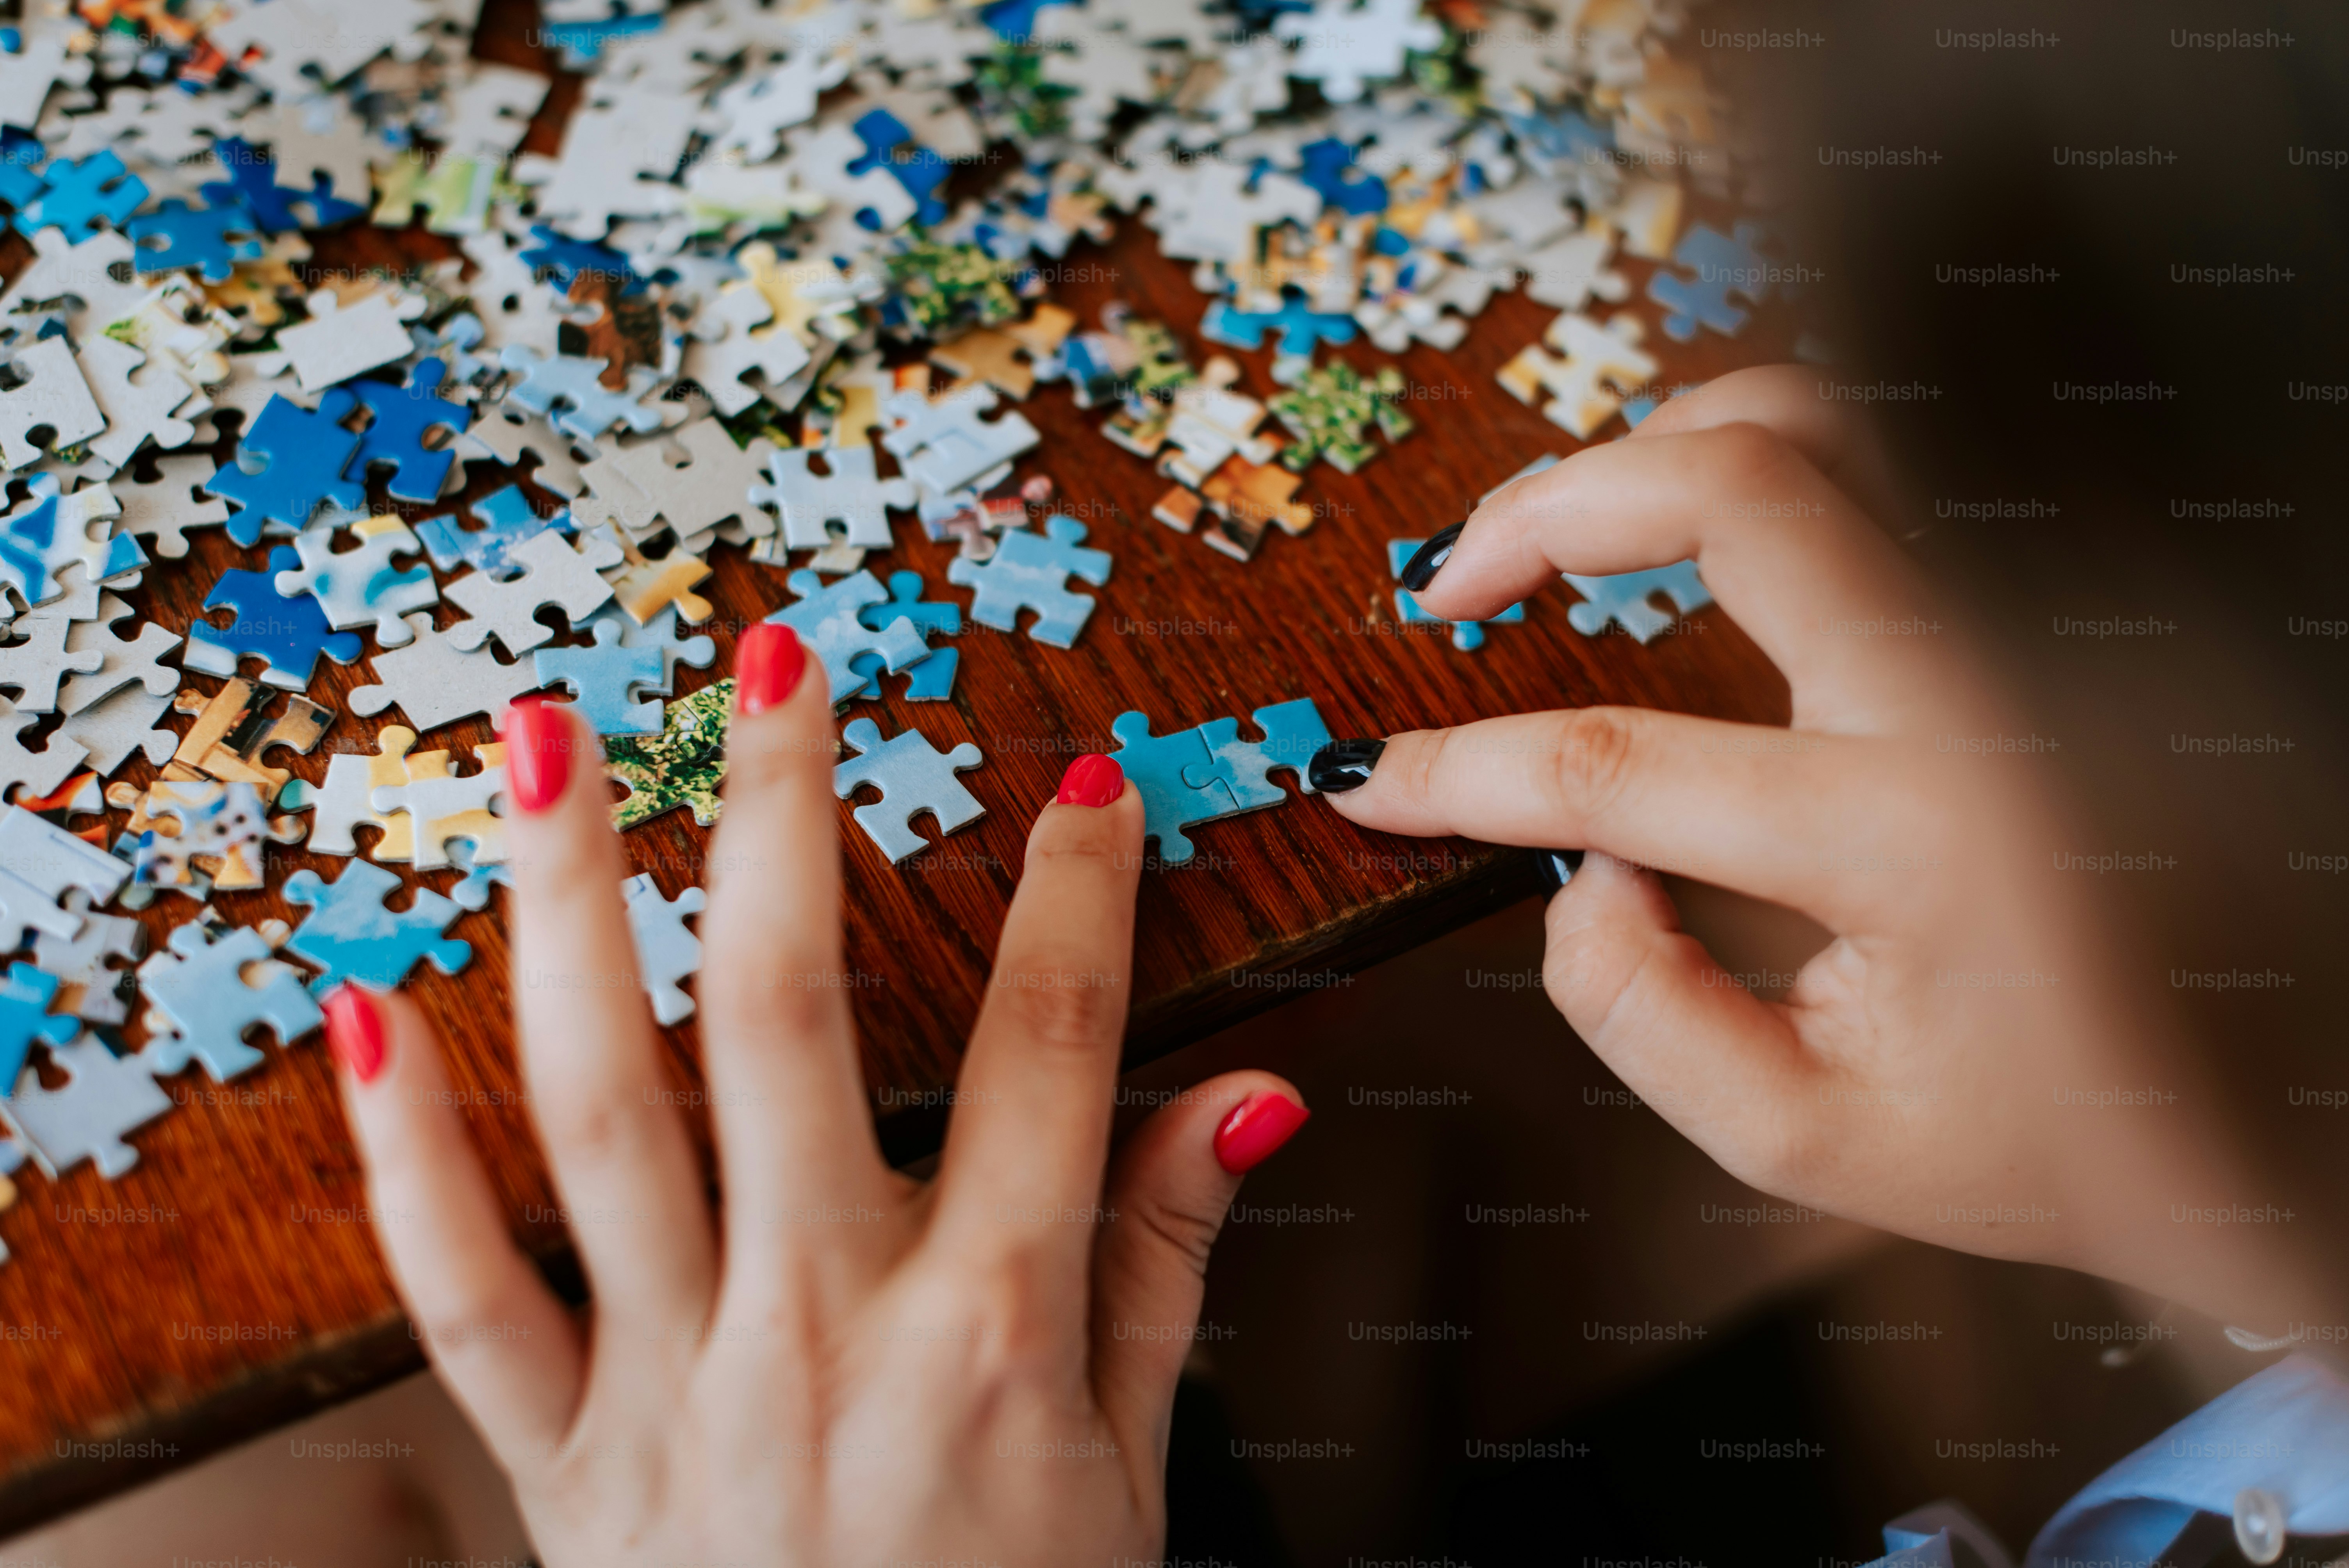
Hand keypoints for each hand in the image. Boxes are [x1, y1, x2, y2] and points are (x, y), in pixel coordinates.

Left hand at [323, 627, 1308, 1564]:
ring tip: (550, 751)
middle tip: (774, 658)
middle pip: (787, 1020)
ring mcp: (675, 1384)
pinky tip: (369, 1007)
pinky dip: (403, 1154)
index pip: (1052, 1055)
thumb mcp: (1131, 1467)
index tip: (1084, 783)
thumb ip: (1166, 1266)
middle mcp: (824, 1328)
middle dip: (784, 815)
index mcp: (990, 1330)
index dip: (1081, 901)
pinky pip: (459, 1293)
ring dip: (569, 913)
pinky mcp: (562, 1456)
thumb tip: (1249, 1096)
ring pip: (603, 1108)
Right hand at [1320, 366, 2309, 1327]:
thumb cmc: (2069, 1140)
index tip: (1372, 779)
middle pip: (1735, 482)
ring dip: (1656, 450)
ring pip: (1822, 423)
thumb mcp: (1819, 1143)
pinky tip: (1689, 540)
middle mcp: (1987, 690)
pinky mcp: (2051, 603)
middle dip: (1544, 508)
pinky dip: (1755, 468)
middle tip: (1447, 584)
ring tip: (1556, 536)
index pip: (1619, 763)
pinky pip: (1885, 468)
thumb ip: (1644, 1014)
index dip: (1459, 768)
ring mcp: (2035, 621)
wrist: (2290, 1105)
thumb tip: (1572, 867)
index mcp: (1924, 838)